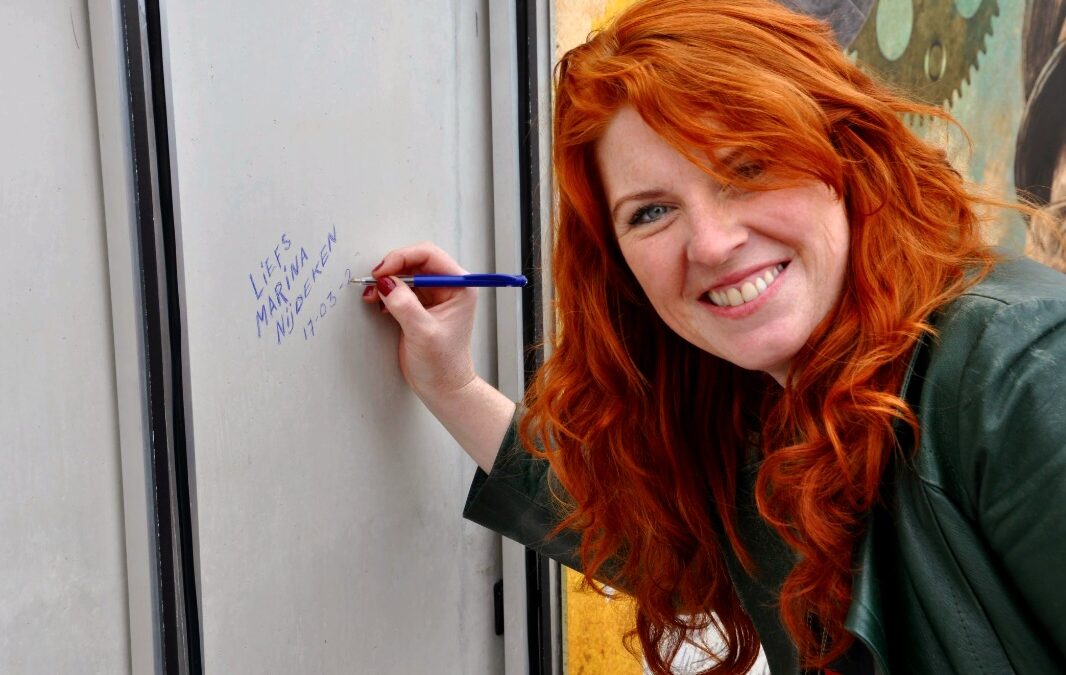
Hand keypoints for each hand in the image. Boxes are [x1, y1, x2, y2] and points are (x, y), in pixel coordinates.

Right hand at [361, 242, 477, 400]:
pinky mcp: (420, 305)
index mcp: (459, 287)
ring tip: (372, 295)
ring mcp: (433, 295)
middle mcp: (448, 287)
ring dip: (386, 282)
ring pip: (405, 274)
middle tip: (374, 282)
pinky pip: (400, 289)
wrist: (442, 387)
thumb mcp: (423, 333)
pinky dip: (386, 292)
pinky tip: (379, 304)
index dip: (403, 258)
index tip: (383, 272)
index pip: (429, 255)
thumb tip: (386, 283)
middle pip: (415, 261)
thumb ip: (404, 305)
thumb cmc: (443, 364)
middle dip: (392, 269)